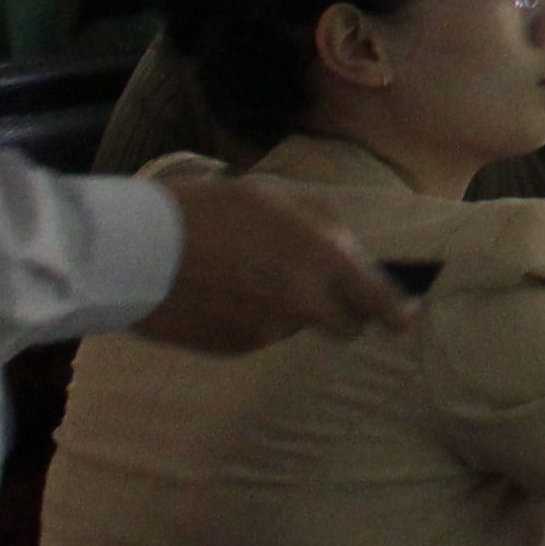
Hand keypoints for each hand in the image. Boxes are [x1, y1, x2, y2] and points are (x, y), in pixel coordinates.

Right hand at [135, 169, 414, 352]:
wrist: (139, 250)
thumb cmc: (211, 208)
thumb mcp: (279, 197)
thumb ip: (324, 227)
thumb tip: (349, 253)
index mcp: (324, 259)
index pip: (379, 300)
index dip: (396, 312)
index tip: (405, 317)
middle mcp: (305, 303)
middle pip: (346, 326)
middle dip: (345, 312)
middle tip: (324, 290)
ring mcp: (269, 331)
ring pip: (296, 325)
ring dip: (288, 307)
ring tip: (246, 271)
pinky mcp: (235, 348)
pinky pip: (259, 334)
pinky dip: (252, 317)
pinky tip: (222, 290)